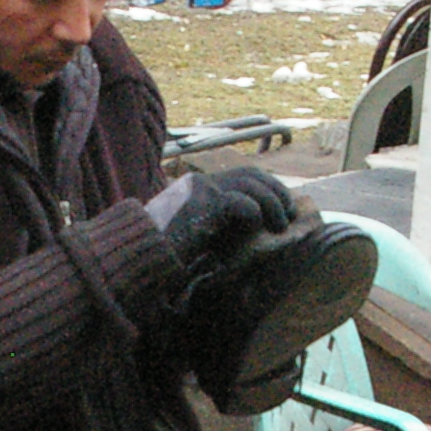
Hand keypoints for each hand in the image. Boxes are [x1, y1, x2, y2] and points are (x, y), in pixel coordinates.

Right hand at [152, 167, 297, 267]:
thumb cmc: (166, 253)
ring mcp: (201, 190)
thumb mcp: (200, 233)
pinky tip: (254, 230)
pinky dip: (255, 217)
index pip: (243, 174)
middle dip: (277, 192)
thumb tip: (258, 223)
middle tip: (290, 214)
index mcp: (199, 186)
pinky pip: (243, 204)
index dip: (268, 187)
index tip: (283, 207)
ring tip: (280, 227)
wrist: (141, 257)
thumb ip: (222, 223)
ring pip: (251, 185)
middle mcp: (200, 182)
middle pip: (251, 174)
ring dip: (273, 205)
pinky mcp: (203, 204)